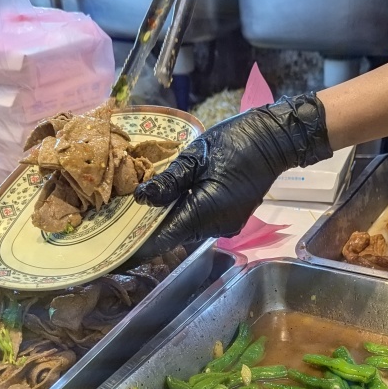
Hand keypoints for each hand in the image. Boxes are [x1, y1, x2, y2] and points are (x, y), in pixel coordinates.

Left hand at [133, 93, 331, 256]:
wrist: (273, 140)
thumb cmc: (234, 141)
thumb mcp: (195, 155)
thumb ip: (168, 181)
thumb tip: (142, 199)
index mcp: (204, 213)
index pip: (162, 239)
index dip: (136, 245)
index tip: (113, 248)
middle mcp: (214, 228)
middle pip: (173, 237)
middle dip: (147, 230)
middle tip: (118, 221)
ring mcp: (225, 227)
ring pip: (185, 230)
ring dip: (165, 221)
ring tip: (139, 209)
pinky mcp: (230, 220)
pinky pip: (199, 223)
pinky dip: (182, 215)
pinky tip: (168, 201)